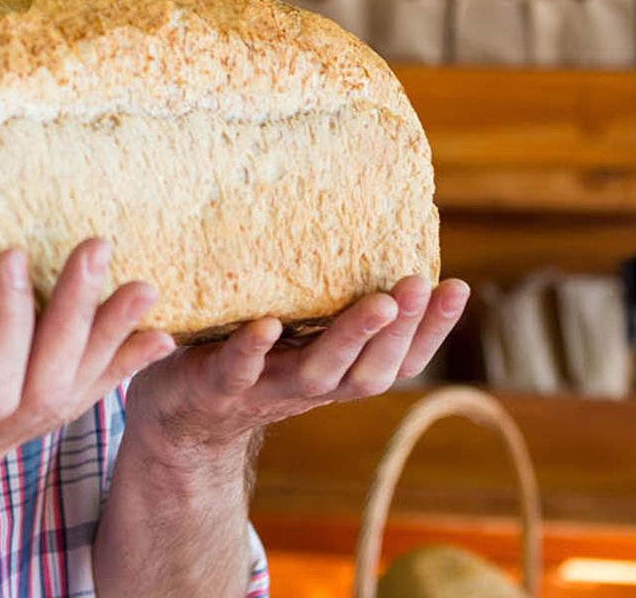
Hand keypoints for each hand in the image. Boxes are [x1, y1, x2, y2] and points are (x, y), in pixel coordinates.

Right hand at [0, 239, 174, 549]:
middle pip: (42, 392)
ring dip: (103, 344)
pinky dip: (101, 374)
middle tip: (97, 250)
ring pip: (60, 404)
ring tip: (143, 291)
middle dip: (76, 318)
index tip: (11, 255)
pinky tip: (134, 345)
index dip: (9, 324)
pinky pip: (54, 410)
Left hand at [121, 275, 470, 455]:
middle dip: (402, 330)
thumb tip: (365, 220)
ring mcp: (266, 388)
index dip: (431, 330)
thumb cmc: (246, 354)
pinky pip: (239, 370)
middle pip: (371, 370)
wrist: (177, 414)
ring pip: (319, 373)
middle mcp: (312, 385)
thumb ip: (325, 295)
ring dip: (352, 338)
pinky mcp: (217, 386)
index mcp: (337, 370)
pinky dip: (253, 350)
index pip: (399, 358)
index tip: (458, 287)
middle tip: (421, 285)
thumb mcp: (294, 328)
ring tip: (379, 301)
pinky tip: (266, 324)